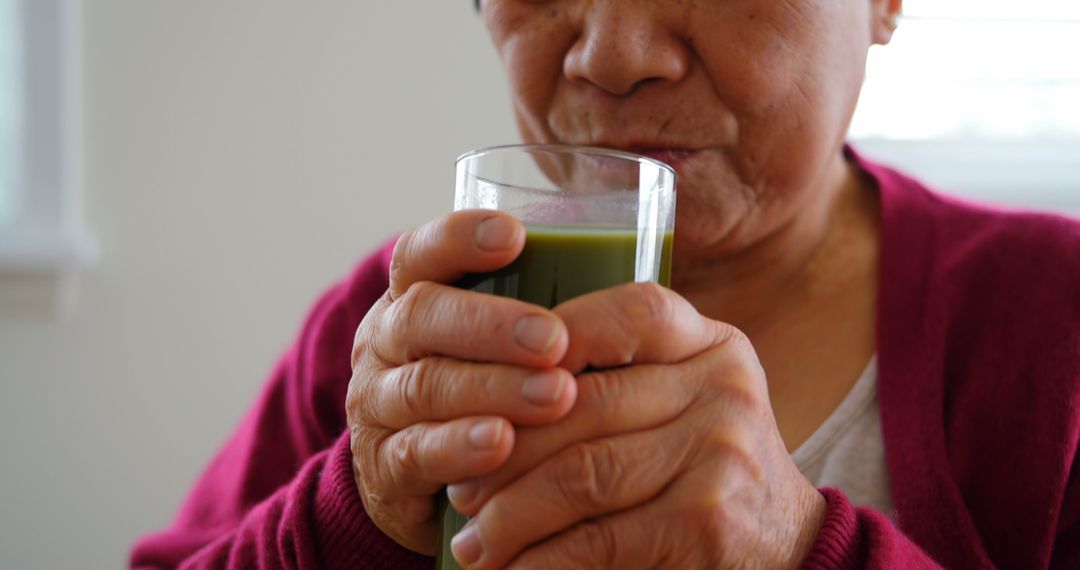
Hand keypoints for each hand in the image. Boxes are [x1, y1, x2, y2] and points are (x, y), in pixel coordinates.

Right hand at [345, 210, 578, 554]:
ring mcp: (377, 406)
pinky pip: (417, 452)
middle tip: (555, 339)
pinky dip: (460, 447)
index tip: (513, 234)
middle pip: (421, 316)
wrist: (424, 485)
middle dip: (490, 324)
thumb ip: (538, 308)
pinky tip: (502, 444)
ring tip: (555, 395)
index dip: (459, 239)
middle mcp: (384, 344)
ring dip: (493, 388)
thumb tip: (633, 268)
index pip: (419, 254)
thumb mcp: (494, 344)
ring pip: (425, 386)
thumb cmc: (482, 390)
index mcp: (410, 299)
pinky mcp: (384, 468)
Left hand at [445, 283, 826, 568]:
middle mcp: (723, 387)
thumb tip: (493, 380)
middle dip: (504, 450)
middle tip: (461, 488)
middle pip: (584, 403)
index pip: (626, 313)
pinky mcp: (707, 522)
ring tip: (475, 538)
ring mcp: (720, 453)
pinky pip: (597, 538)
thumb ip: (618, 376)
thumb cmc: (706, 467)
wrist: (785, 547)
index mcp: (711, 345)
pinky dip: (542, 561)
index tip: (487, 384)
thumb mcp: (683, 400)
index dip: (547, 340)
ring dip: (511, 514)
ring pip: (580, 474)